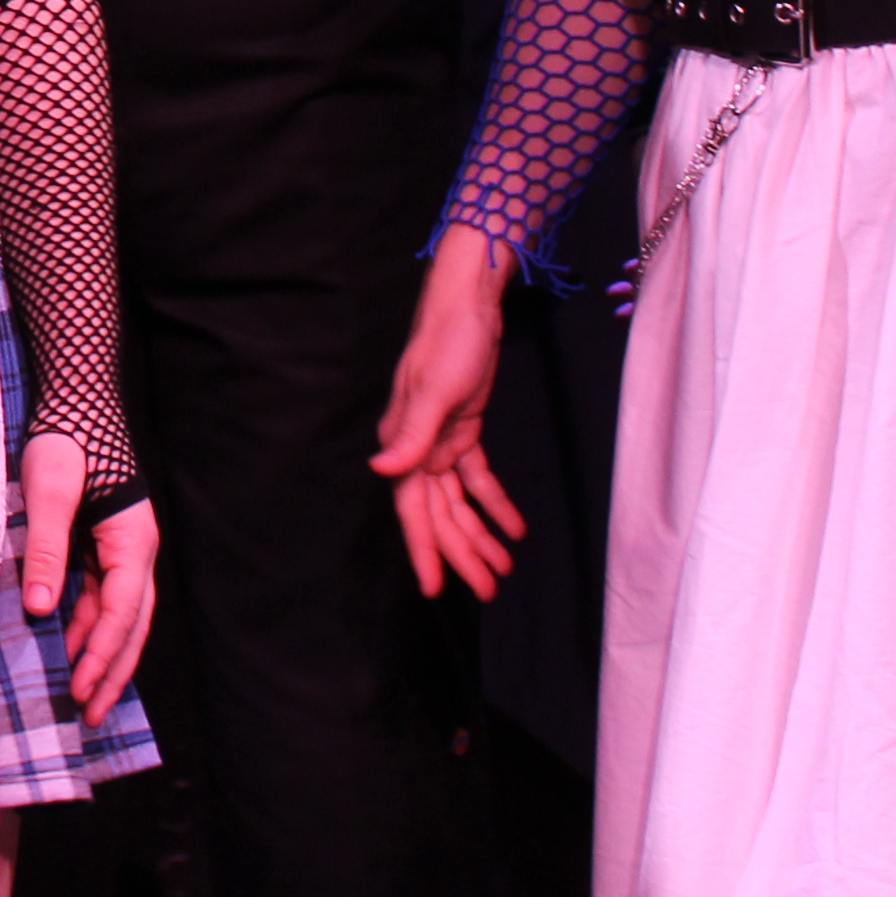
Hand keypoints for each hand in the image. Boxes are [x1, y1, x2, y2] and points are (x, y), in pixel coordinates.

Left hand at [18, 434, 156, 725]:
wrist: (76, 400)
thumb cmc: (65, 440)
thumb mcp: (50, 492)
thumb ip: (47, 550)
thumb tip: (43, 611)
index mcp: (133, 540)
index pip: (123, 612)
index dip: (103, 654)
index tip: (81, 688)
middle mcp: (136, 550)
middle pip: (132, 625)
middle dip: (113, 671)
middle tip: (91, 715)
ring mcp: (124, 549)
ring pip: (121, 616)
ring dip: (103, 654)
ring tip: (83, 696)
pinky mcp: (105, 545)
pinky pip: (104, 597)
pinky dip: (90, 626)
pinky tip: (70, 646)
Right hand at [371, 228, 527, 600]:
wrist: (468, 306)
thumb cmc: (448, 344)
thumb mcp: (433, 391)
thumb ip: (412, 436)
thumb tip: (380, 469)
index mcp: (403, 442)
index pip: (413, 508)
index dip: (425, 550)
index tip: (434, 590)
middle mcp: (416, 448)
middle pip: (439, 513)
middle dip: (462, 553)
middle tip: (489, 590)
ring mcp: (440, 441)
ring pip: (459, 502)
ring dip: (480, 535)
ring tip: (504, 570)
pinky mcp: (463, 430)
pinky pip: (477, 478)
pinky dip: (495, 504)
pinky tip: (515, 528)